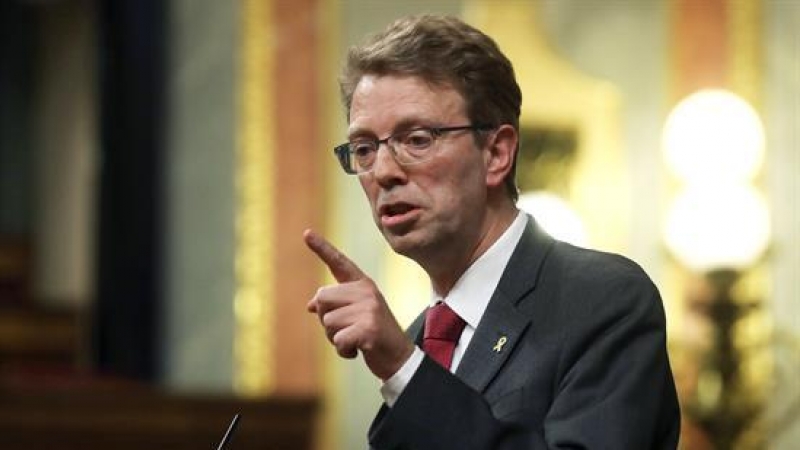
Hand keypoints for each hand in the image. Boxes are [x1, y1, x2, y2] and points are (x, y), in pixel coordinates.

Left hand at [304, 229, 414, 379]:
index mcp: (363, 284)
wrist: (399, 357)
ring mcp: (369, 308)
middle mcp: (366, 291)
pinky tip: (358, 350)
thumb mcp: (354, 315)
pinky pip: (338, 339)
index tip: (306, 233)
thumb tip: (311, 305)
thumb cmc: (373, 335)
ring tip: (355, 339)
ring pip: (327, 322)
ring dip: (335, 338)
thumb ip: (335, 306)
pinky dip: (343, 350)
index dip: (321, 247)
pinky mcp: (368, 328)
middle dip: (327, 320)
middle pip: (322, 298)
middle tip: (348, 329)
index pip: (338, 263)